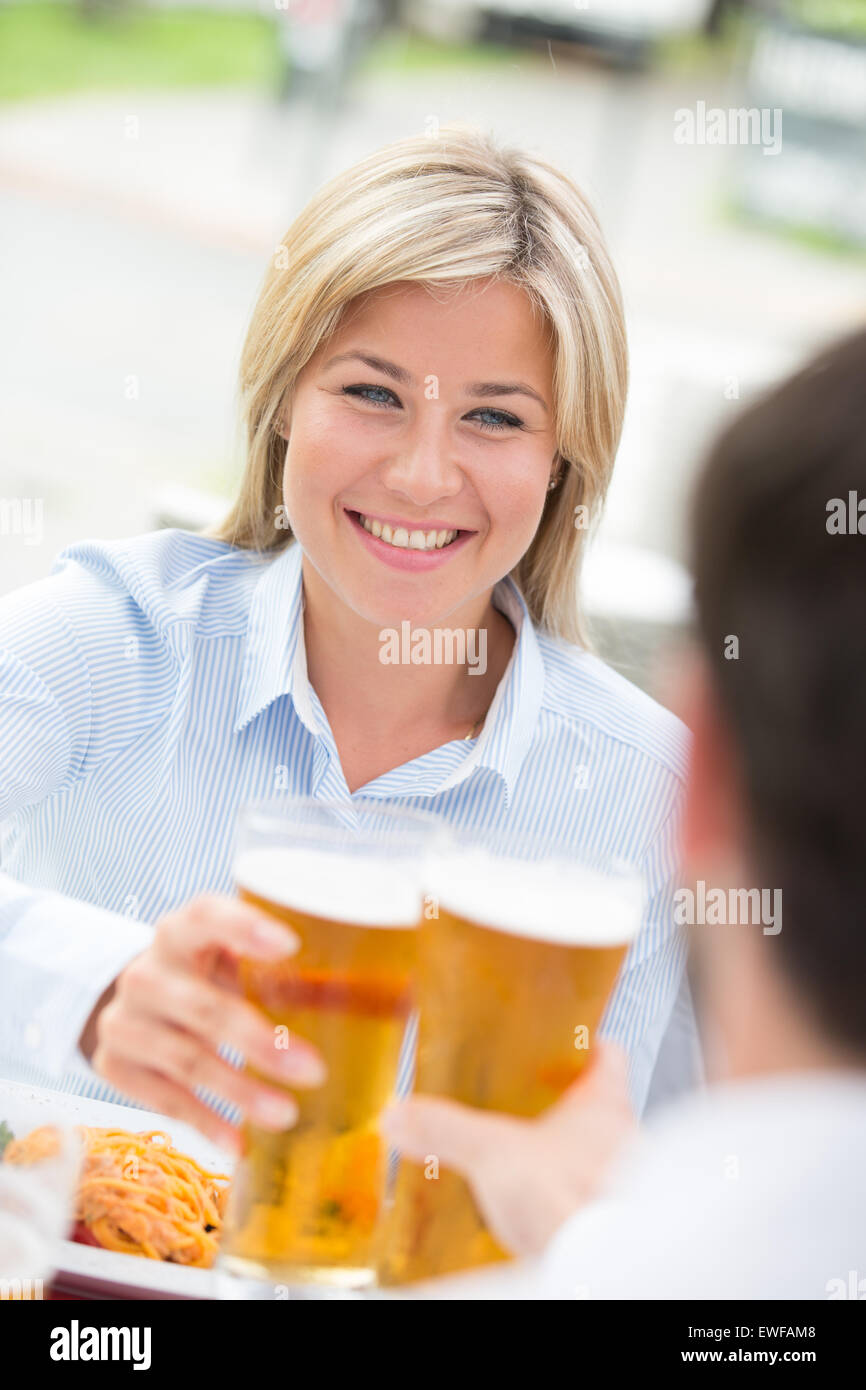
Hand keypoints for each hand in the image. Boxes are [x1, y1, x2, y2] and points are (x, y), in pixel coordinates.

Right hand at [89, 895, 326, 1154]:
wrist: (141, 1004)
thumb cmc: (214, 976)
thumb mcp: (236, 958)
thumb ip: (289, 969)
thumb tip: (398, 998)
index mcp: (182, 931)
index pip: (206, 915)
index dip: (245, 927)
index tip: (292, 946)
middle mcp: (146, 971)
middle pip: (203, 1007)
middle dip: (259, 1042)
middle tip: (313, 1071)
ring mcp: (124, 1020)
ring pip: (184, 1059)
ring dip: (239, 1090)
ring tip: (286, 1114)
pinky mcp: (113, 1065)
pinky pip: (163, 1098)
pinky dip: (205, 1121)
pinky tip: (240, 1142)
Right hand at [381, 1042, 635, 1256]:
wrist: (594, 1260)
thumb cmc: (572, 1197)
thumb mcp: (492, 1151)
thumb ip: (444, 1129)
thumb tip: (403, 1114)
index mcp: (604, 1103)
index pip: (606, 1053)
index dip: (581, 1044)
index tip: (559, 1040)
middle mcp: (620, 1138)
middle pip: (593, 1106)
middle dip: (555, 1105)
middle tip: (520, 1103)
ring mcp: (618, 1180)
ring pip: (587, 1153)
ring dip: (555, 1154)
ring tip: (515, 1158)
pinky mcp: (602, 1218)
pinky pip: (578, 1197)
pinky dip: (552, 1195)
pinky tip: (523, 1206)